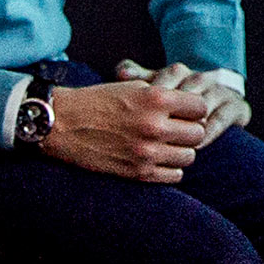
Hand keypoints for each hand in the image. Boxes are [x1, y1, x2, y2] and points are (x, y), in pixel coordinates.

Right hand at [42, 78, 219, 184]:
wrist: (63, 124)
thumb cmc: (99, 101)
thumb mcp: (134, 87)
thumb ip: (165, 94)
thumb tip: (193, 105)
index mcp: (156, 99)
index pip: (200, 107)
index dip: (193, 109)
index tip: (184, 111)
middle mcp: (155, 126)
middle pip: (198, 134)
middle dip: (189, 130)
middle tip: (176, 129)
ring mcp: (147, 152)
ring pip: (189, 156)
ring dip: (180, 150)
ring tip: (166, 145)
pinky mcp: (137, 173)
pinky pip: (174, 176)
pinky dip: (170, 169)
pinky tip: (158, 159)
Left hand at [123, 60, 251, 141]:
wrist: (217, 98)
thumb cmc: (176, 97)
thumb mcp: (156, 87)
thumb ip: (139, 79)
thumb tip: (121, 71)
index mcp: (179, 71)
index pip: (165, 80)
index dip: (153, 98)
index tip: (137, 116)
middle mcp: (201, 78)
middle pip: (185, 93)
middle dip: (170, 113)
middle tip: (152, 134)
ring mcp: (220, 91)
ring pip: (203, 105)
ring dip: (189, 124)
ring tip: (173, 143)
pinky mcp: (236, 107)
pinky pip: (221, 119)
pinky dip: (209, 133)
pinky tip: (196, 146)